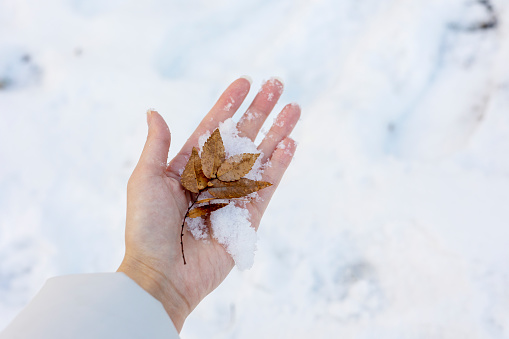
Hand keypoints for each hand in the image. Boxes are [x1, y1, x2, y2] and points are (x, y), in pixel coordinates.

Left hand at [117, 77, 299, 331]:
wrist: (162, 275)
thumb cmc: (147, 228)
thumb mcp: (146, 180)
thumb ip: (157, 146)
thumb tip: (154, 112)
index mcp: (187, 167)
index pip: (212, 129)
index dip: (228, 105)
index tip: (244, 83)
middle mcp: (212, 179)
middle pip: (240, 138)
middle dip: (258, 112)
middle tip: (277, 85)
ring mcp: (231, 197)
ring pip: (258, 158)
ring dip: (276, 133)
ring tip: (294, 108)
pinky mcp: (247, 219)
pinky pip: (266, 188)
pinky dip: (279, 166)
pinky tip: (290, 144)